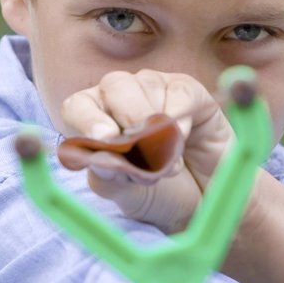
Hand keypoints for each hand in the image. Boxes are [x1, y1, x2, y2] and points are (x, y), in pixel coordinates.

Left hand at [60, 69, 233, 232]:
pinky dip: (179, 114)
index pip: (78, 106)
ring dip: (157, 125)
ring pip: (146, 83)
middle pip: (114, 85)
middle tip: (141, 148)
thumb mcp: (129, 195)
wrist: (205, 198)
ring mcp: (156, 89)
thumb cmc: (159, 192)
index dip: (87, 119)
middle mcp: (122, 97)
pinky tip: (181, 137)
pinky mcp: (188, 91)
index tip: (103, 139)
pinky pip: (179, 91)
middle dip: (127, 115)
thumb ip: (110, 181)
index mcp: (96, 119)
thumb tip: (101, 162)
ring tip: (168, 162)